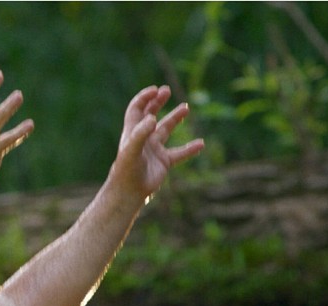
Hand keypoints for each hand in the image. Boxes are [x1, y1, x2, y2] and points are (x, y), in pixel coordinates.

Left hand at [113, 85, 203, 200]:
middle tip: (166, 91)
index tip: (155, 90)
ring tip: (186, 107)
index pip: (136, 109)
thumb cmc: (126, 170)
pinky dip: (190, 149)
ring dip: (175, 118)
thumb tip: (152, 118)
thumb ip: (141, 133)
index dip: (144, 98)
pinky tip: (201, 144)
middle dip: (158, 102)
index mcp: (132, 132)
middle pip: (150, 115)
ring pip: (166, 130)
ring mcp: (154, 150)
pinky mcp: (163, 162)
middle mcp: (143, 138)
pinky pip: (179, 153)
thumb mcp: (131, 149)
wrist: (129, 192)